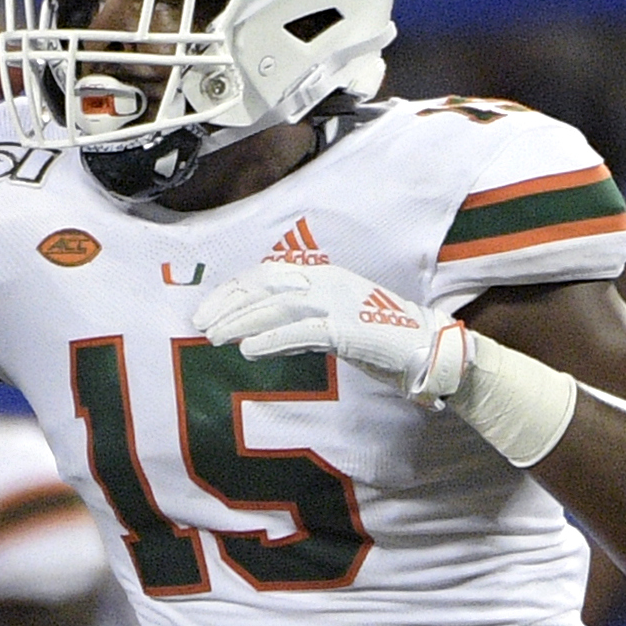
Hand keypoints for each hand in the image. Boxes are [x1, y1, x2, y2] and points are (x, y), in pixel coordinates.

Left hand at [192, 257, 458, 399]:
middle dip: (229, 305)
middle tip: (199, 324)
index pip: (266, 275)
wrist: (426, 349)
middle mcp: (327, 281)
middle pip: (266, 286)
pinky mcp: (347, 328)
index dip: (233, 291)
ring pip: (277, 306)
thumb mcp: (331, 325)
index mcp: (323, 275)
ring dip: (242, 322)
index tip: (206, 310)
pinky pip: (302, 332)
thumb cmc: (379, 340)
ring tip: (214, 337)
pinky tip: (248, 350)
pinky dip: (272, 339)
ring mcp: (338, 302)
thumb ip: (297, 324)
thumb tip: (256, 338)